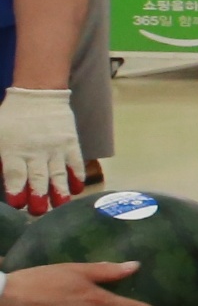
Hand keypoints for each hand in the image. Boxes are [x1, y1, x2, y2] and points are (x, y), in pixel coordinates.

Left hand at [0, 87, 80, 210]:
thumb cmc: (11, 117)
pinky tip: (77, 188)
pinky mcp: (70, 142)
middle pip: (37, 176)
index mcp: (12, 150)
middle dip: (38, 195)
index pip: (15, 173)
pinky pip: (75, 161)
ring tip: (61, 205)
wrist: (37, 93)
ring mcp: (55, 148)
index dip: (16, 189)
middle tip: (39, 212)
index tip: (18, 204)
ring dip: (59, 190)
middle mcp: (34, 151)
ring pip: (57, 172)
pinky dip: (77, 175)